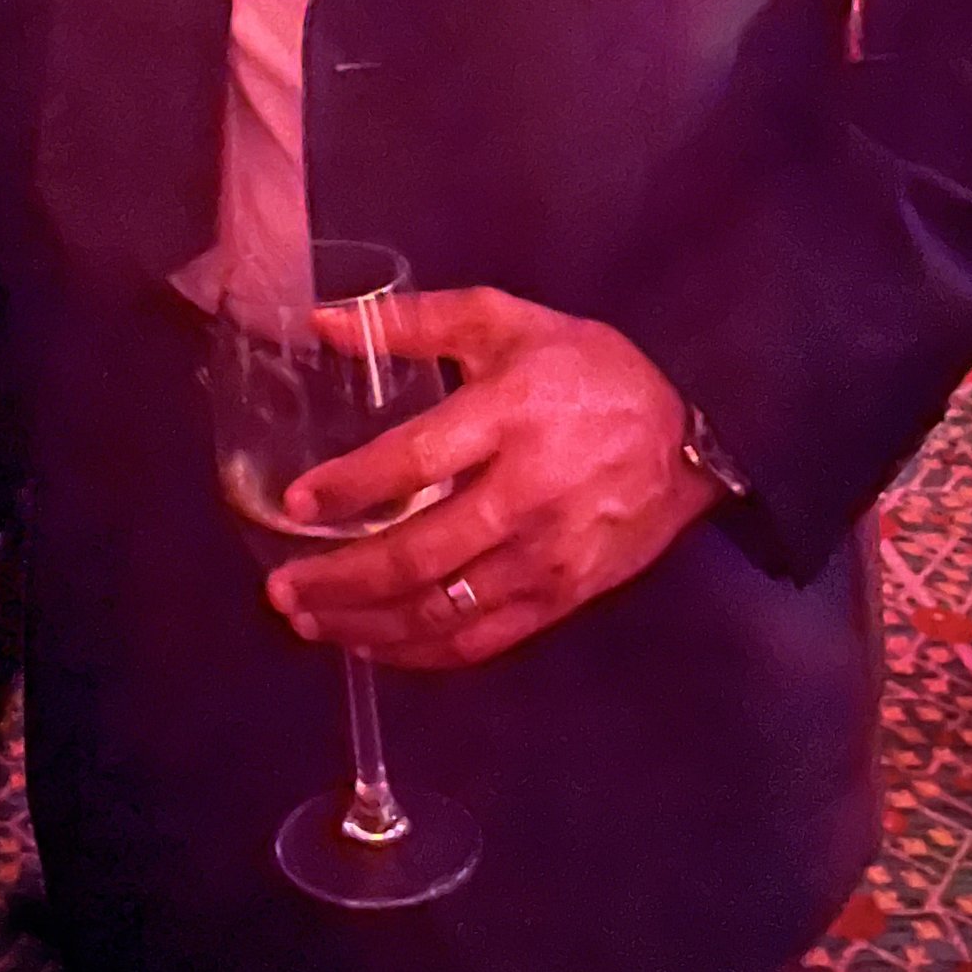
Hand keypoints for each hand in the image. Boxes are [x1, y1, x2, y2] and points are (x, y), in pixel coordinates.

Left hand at [264, 287, 724, 669]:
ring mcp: (545, 557)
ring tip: (311, 620)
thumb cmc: (586, 370)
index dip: (351, 486)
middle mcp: (526, 495)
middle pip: (418, 554)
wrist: (688, 441)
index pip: (416, 460)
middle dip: (340, 578)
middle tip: (282, 587)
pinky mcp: (561, 598)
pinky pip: (480, 639)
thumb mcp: (506, 320)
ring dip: (367, 623)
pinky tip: (375, 644)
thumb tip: (322, 323)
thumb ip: (414, 322)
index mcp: (509, 416)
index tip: (296, 503)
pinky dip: (421, 651)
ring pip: (442, 609)